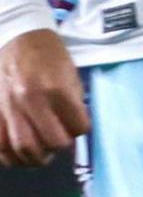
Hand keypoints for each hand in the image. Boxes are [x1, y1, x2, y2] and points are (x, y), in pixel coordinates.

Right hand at [0, 28, 85, 167]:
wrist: (16, 37)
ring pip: (21, 150)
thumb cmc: (48, 53)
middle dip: (59, 148)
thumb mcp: (70, 72)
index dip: (81, 129)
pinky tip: (17, 153)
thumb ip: (73, 101)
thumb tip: (75, 128)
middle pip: (50, 143)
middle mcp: (30, 101)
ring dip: (34, 159)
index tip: (78, 127)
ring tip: (40, 155)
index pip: (77, 127)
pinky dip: (9, 156)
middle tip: (58, 144)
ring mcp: (7, 108)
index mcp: (55, 88)